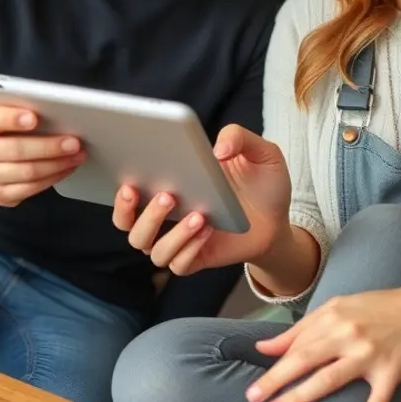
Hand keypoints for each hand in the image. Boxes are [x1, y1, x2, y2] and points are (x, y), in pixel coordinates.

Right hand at [0, 105, 86, 212]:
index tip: (33, 117)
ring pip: (26, 172)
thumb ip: (22, 110)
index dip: (10, 118)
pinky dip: (53, 177)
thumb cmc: (3, 131)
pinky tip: (68, 167)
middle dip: (48, 146)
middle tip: (74, 142)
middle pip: (15, 149)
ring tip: (78, 155)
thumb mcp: (5, 114)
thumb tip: (56, 110)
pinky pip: (30, 188)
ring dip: (57, 164)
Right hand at [112, 123, 291, 274]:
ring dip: (169, 234)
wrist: (279, 219)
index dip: (120, 193)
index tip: (129, 182)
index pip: (129, 192)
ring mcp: (180, 238)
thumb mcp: (259, 152)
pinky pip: (178, 264)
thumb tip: (216, 149)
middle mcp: (167, 214)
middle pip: (128, 225)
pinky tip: (208, 230)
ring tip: (197, 214)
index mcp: (169, 183)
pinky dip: (189, 248)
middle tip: (166, 195)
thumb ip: (239, 137)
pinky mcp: (197, 258)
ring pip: (151, 249)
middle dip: (138, 214)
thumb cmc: (262, 183)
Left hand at [245, 284, 400, 401]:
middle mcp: (348, 333)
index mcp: (332, 315)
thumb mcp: (336, 309)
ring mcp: (370, 353)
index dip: (274, 367)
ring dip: (300, 398)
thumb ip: (301, 329)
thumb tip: (264, 347)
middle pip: (305, 359)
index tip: (255, 387)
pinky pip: (377, 400)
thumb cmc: (375, 309)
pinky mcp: (392, 372)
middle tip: (254, 399)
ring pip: (330, 379)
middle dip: (276, 381)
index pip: (296, 345)